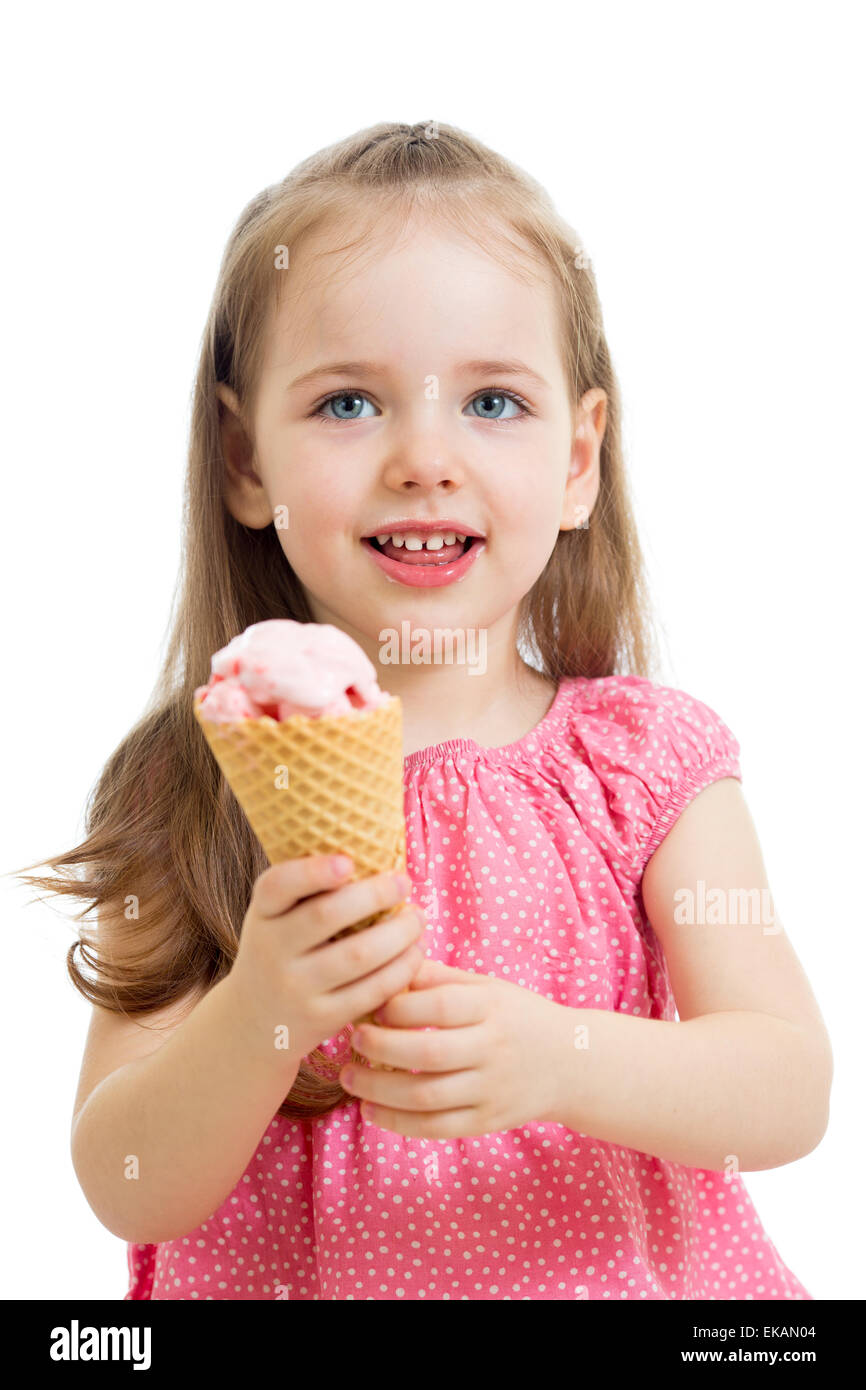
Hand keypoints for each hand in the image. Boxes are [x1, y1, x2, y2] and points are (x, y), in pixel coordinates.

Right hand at [226, 855, 425, 1066]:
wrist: (251, 1025)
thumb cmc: (280, 952)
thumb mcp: (275, 919)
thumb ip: (307, 891)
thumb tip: (374, 850)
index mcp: (262, 914)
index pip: (277, 886)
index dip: (312, 872)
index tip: (348, 863)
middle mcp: (272, 949)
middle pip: (327, 915)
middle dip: (375, 895)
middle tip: (403, 882)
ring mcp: (294, 987)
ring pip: (358, 954)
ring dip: (399, 933)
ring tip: (417, 918)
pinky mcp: (319, 1019)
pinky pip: (370, 990)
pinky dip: (400, 968)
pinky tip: (414, 952)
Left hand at [339, 957, 568, 1136]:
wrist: (571, 1063)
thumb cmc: (518, 1016)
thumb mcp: (488, 987)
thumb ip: (439, 978)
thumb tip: (389, 963)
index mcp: (491, 1007)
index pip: (439, 1007)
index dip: (398, 1008)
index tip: (371, 1005)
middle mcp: (493, 1049)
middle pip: (428, 1054)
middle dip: (380, 1048)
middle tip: (352, 1041)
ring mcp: (491, 1089)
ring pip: (426, 1096)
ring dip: (379, 1090)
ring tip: (350, 1077)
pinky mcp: (487, 1122)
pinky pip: (436, 1128)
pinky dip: (398, 1123)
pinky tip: (371, 1111)